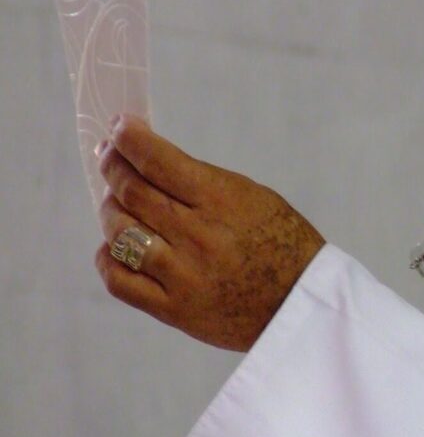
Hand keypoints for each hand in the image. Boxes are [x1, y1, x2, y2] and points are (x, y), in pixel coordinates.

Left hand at [95, 115, 325, 350]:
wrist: (303, 304)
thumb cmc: (284, 244)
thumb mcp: (255, 198)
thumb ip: (203, 183)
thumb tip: (152, 163)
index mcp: (223, 202)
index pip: (158, 161)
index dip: (129, 139)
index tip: (120, 127)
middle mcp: (198, 237)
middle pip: (132, 192)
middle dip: (112, 166)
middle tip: (109, 156)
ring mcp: (183, 275)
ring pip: (119, 233)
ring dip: (110, 209)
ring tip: (116, 201)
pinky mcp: (174, 309)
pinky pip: (119, 281)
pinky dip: (108, 257)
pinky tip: (117, 246)